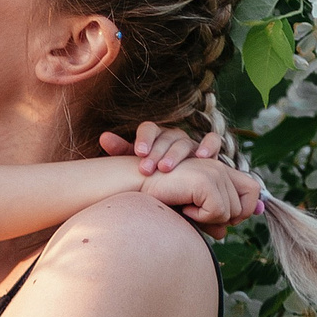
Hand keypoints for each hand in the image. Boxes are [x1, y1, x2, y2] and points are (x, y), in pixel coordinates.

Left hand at [102, 120, 221, 175]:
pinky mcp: (209, 151)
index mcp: (155, 136)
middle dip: (156, 153)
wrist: (179, 187)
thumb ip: (120, 151)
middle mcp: (173, 136)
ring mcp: (191, 143)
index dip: (144, 139)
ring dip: (175, 154)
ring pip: (185, 141)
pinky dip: (209, 146)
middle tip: (147, 169)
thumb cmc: (152, 175)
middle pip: (166, 138)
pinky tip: (203, 157)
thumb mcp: (134, 164)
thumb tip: (103, 136)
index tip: (139, 153)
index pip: (149, 129)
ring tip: (165, 169)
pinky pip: (213, 141)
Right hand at [140, 155, 262, 239]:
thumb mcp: (188, 211)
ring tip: (186, 207)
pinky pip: (218, 212)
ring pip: (231, 212)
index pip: (253, 189)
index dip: (245, 208)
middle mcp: (220, 167)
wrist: (135, 187)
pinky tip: (182, 206)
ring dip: (208, 218)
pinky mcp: (206, 181)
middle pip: (244, 205)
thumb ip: (209, 220)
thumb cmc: (158, 198)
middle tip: (196, 213)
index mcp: (218, 170)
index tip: (223, 219)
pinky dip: (200, 217)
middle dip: (223, 219)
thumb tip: (224, 233)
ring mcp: (214, 172)